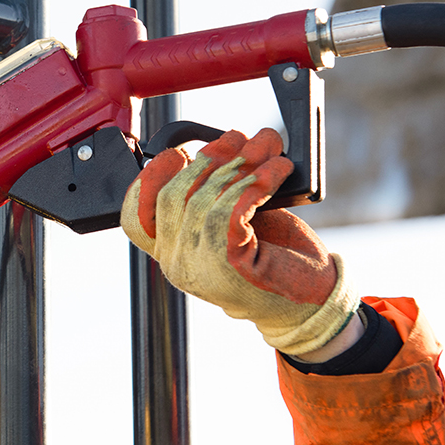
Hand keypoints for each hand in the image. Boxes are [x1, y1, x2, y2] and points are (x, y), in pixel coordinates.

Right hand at [121, 128, 358, 354]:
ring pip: (204, 200)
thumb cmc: (275, 263)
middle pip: (172, 196)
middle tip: (243, 138)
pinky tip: (276, 172)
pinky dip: (255, 183)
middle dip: (209, 158)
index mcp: (173, 254)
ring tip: (269, 148)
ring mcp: (201, 268)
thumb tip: (221, 150)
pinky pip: (231, 211)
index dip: (149, 179)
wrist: (309, 306)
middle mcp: (178, 265)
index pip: (134, 217)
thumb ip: (216, 196)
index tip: (178, 152)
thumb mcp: (236, 223)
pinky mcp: (230, 265)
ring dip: (241, 165)